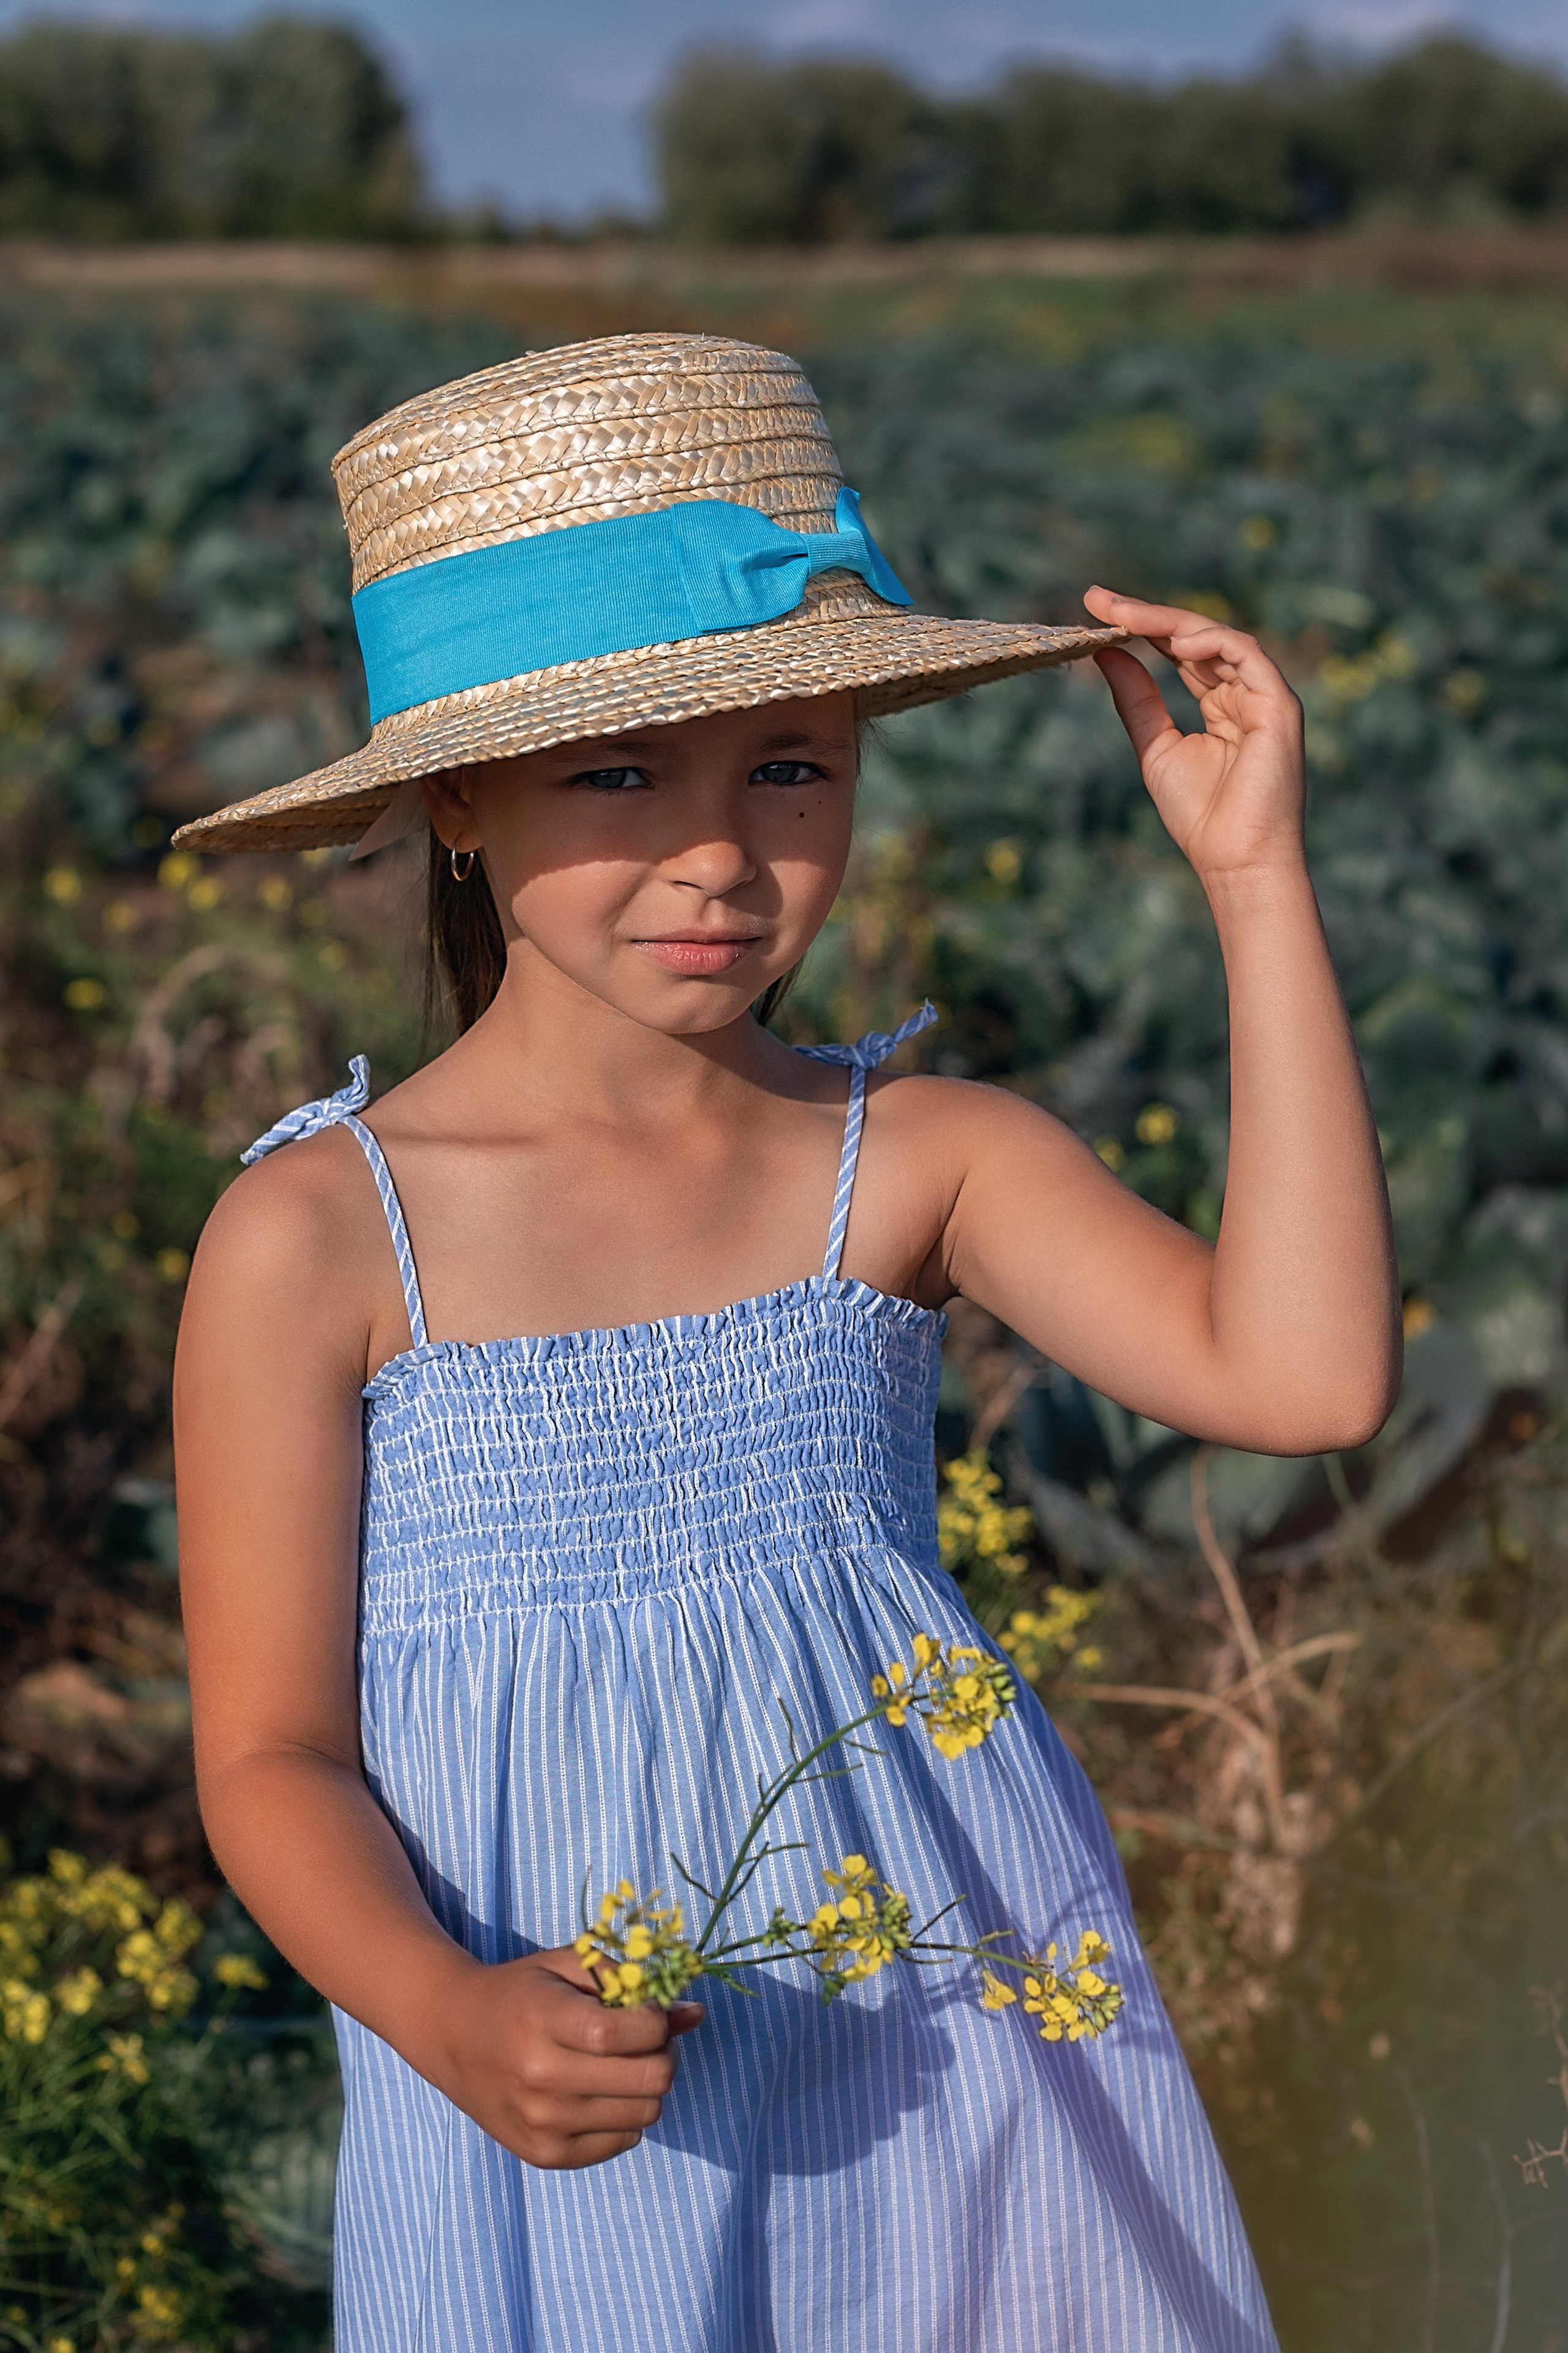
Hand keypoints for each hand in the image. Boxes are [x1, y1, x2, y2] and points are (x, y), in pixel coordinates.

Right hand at [423, 1943, 703, 2169]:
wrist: (453, 2034)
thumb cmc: (520, 1992)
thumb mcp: (569, 1967)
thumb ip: (632, 1984)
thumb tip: (697, 2014)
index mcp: (544, 2021)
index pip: (625, 2034)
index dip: (657, 2020)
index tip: (649, 2011)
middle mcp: (541, 2078)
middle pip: (649, 2079)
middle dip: (663, 2053)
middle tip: (648, 2039)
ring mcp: (542, 2123)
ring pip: (645, 2114)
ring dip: (647, 2085)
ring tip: (624, 2064)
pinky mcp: (544, 2154)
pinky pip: (622, 2142)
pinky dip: (626, 2116)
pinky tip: (602, 2092)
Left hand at [1083, 587, 1305, 885]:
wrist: (1235, 860)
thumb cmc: (1201, 816)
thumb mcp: (1155, 748)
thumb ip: (1137, 699)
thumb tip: (1107, 653)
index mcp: (1220, 704)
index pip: (1179, 651)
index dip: (1140, 627)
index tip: (1094, 608)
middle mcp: (1245, 693)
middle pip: (1195, 637)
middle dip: (1146, 614)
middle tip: (1098, 598)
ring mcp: (1265, 697)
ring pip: (1218, 638)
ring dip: (1169, 622)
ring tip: (1125, 616)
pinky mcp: (1279, 705)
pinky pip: (1247, 655)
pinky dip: (1212, 642)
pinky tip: (1174, 642)